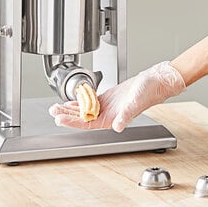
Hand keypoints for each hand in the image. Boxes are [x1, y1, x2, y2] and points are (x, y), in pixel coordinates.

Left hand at [48, 61, 185, 132]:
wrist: (155, 82)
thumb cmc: (148, 92)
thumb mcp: (136, 102)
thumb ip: (126, 115)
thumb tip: (117, 126)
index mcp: (113, 118)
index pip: (88, 123)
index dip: (73, 121)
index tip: (60, 118)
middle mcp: (108, 114)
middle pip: (83, 117)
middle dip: (67, 114)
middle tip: (53, 111)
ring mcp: (107, 106)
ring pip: (85, 110)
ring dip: (72, 108)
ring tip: (57, 106)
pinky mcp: (109, 98)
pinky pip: (91, 102)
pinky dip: (81, 101)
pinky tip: (72, 100)